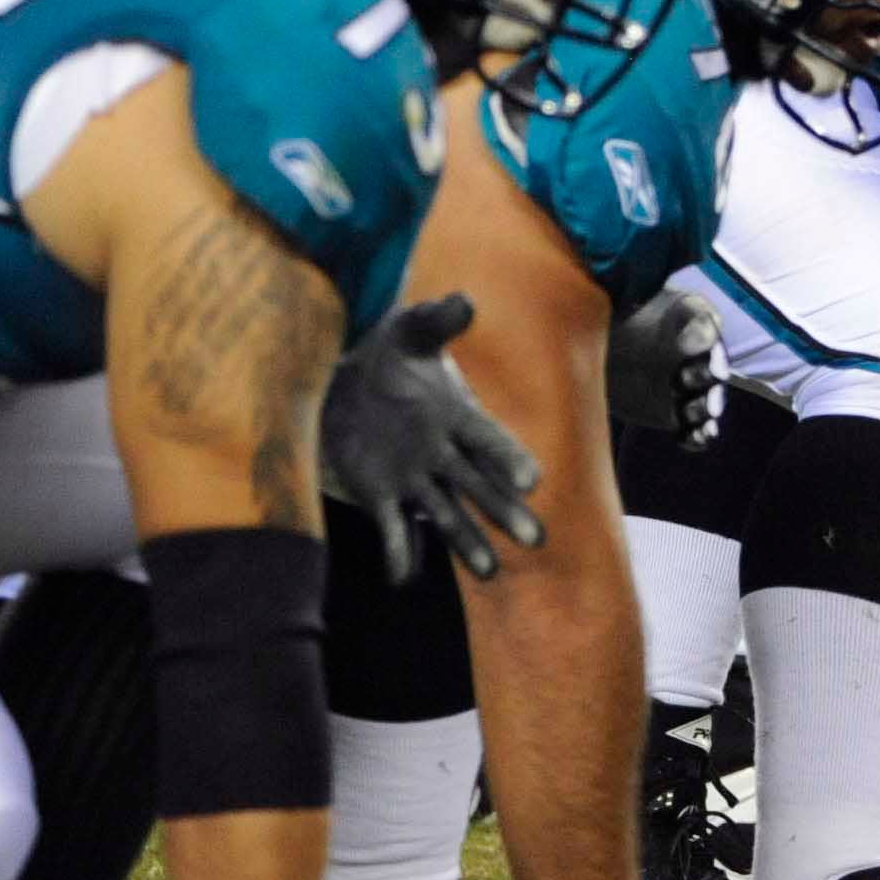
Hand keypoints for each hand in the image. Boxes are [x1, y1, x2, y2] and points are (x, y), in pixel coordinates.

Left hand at [317, 294, 544, 582]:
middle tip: (534, 539)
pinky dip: (401, 554)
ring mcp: (414, 479)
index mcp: (456, 416)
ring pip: (446, 514)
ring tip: (488, 572)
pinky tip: (404, 578)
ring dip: (466, 542)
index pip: (488, 440)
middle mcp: (442, 454)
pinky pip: (394, 529)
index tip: (531, 480)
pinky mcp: (382, 496)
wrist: (346, 384)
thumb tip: (464, 300)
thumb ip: (436, 320)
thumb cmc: (388, 355)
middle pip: (479, 487)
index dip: (508, 458)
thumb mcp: (409, 331)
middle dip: (503, 512)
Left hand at [606, 291, 723, 450]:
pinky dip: (696, 436)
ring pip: (707, 400)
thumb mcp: (618, 300)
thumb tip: (619, 277)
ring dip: (705, 408)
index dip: (699, 336)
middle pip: (711, 366)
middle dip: (705, 374)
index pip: (703, 324)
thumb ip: (627, 294)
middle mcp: (694, 355)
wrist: (596, 350)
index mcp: (686, 319)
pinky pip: (694, 429)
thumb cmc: (610, 316)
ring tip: (696, 413)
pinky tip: (690, 438)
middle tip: (688, 380)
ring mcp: (687, 388)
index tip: (686, 346)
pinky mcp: (677, 415)